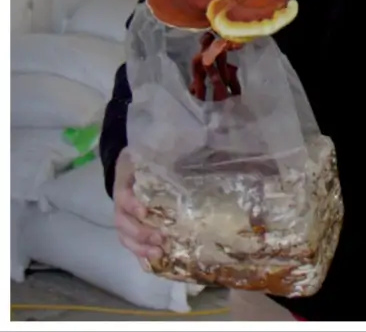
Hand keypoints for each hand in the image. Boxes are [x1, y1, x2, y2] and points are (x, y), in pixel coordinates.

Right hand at [113, 149, 163, 265]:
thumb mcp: (153, 155)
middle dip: (140, 233)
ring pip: (125, 237)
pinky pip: (132, 245)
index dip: (132, 204)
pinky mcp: (131, 229)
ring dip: (140, 248)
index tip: (145, 211)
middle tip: (159, 238)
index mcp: (125, 184)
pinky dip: (141, 256)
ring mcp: (124, 218)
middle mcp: (121, 204)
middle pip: (123, 222)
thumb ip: (170, 155)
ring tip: (158, 254)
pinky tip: (155, 264)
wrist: (130, 168)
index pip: (123, 195)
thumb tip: (198, 147)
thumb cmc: (147, 162)